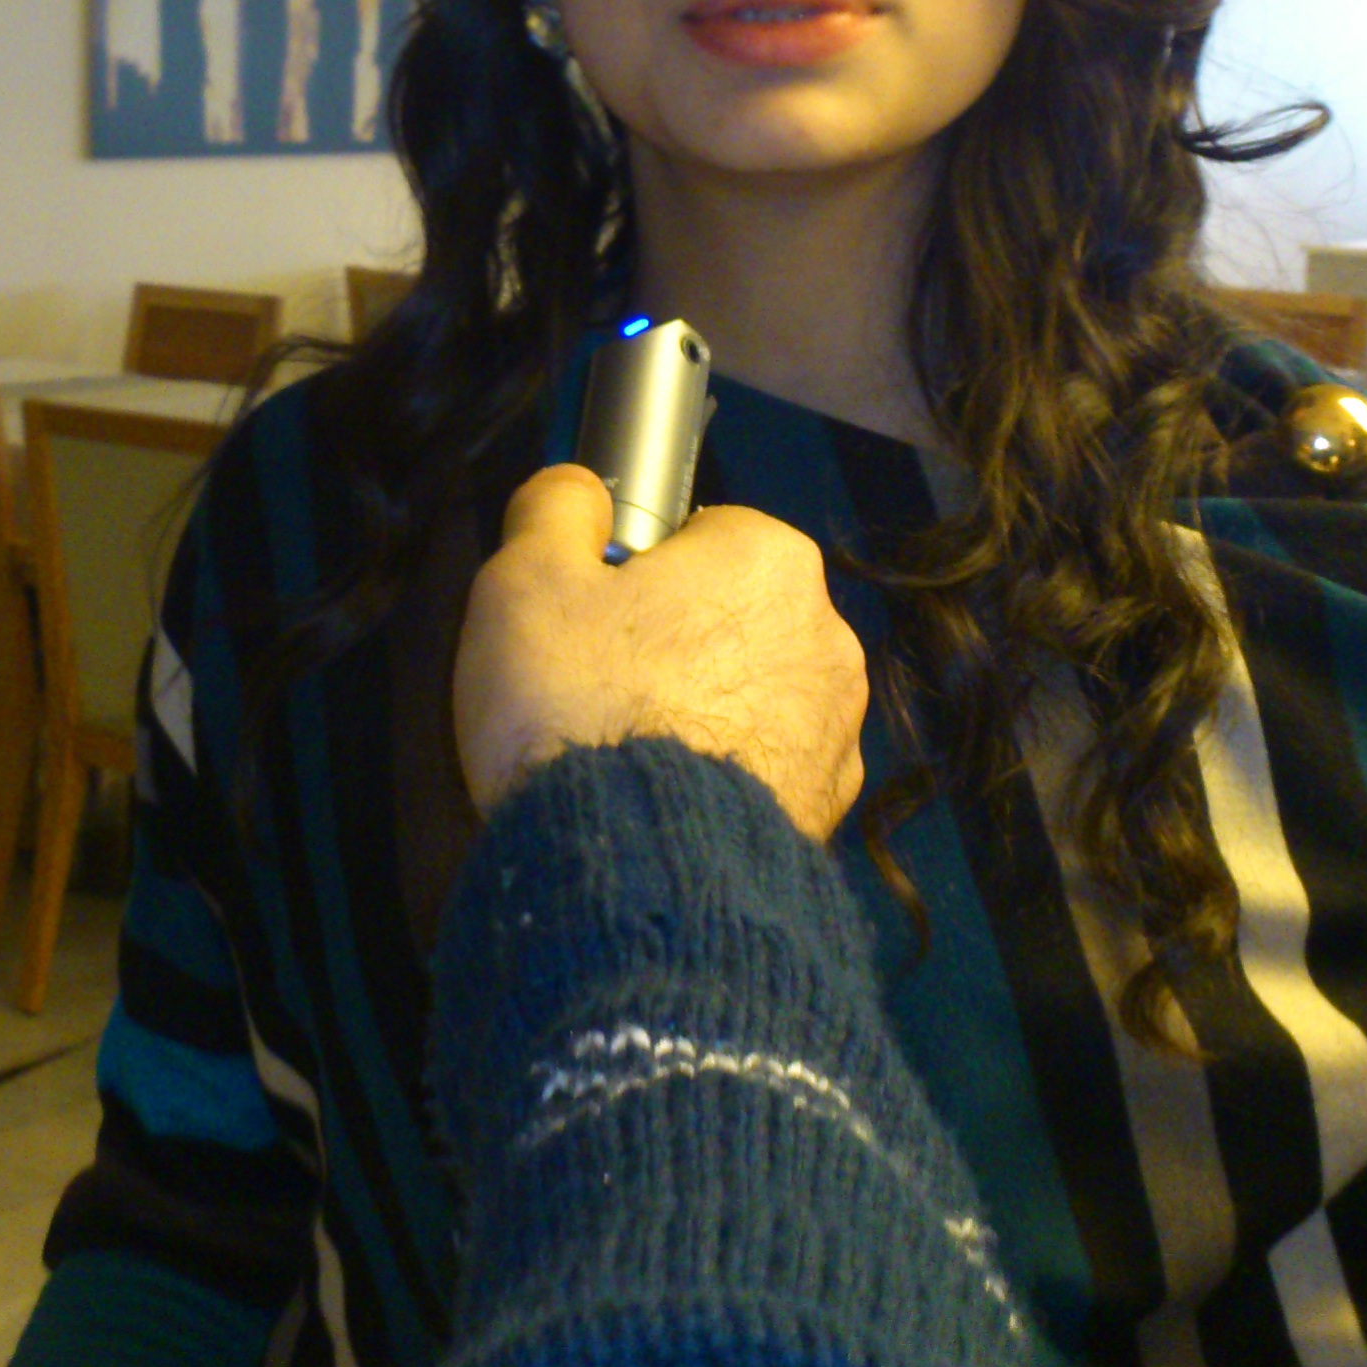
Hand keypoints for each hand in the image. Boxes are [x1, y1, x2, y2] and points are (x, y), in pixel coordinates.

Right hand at [453, 464, 867, 841]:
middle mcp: (828, 632)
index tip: (589, 625)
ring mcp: (839, 729)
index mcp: (770, 557)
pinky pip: (767, 774)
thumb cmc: (582, 703)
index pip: (700, 538)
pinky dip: (726, 784)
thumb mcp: (527, 580)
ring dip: (704, 717)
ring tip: (628, 763)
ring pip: (751, 698)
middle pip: (729, 618)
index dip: (635, 576)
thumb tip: (581, 491)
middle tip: (597, 695)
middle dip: (674, 648)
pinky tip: (668, 810)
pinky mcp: (831, 811)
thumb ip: (556, 509)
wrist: (638, 875)